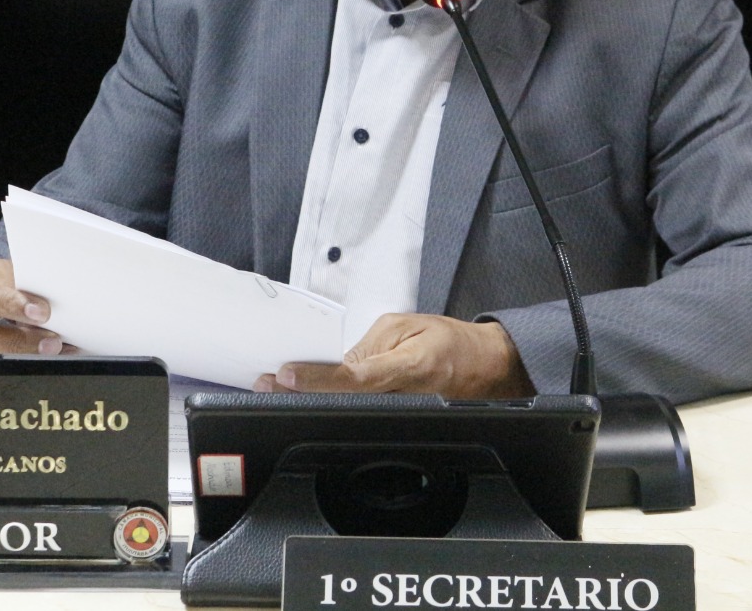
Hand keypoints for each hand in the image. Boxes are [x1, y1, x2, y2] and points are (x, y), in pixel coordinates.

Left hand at [254, 313, 535, 398]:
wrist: (485, 370)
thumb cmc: (451, 344)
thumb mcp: (409, 326)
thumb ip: (370, 344)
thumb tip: (335, 362)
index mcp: (411, 367)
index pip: (357, 377)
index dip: (319, 380)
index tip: (287, 375)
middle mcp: (405, 398)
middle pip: (345, 402)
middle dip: (303, 393)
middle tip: (266, 384)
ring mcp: (401, 416)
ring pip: (348, 413)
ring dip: (310, 401)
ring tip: (275, 389)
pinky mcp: (397, 425)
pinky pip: (360, 416)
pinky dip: (330, 406)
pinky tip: (306, 399)